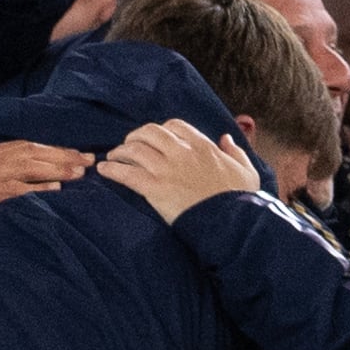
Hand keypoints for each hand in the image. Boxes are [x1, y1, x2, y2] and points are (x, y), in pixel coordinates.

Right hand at [0, 129, 91, 218]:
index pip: (21, 145)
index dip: (47, 147)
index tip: (69, 150)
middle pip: (33, 152)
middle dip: (64, 155)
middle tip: (91, 158)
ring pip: (31, 166)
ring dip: (59, 167)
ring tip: (83, 170)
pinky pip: (17, 189)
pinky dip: (39, 188)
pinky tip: (58, 189)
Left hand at [97, 117, 262, 222]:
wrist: (231, 224)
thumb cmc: (241, 200)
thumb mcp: (246, 171)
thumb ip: (236, 152)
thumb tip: (225, 139)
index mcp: (203, 146)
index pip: (175, 126)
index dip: (162, 130)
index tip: (156, 138)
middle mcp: (182, 153)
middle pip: (150, 132)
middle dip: (136, 136)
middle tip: (129, 145)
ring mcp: (167, 170)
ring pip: (135, 150)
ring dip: (120, 151)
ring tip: (113, 157)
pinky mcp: (156, 190)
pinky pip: (127, 174)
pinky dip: (112, 170)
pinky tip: (103, 170)